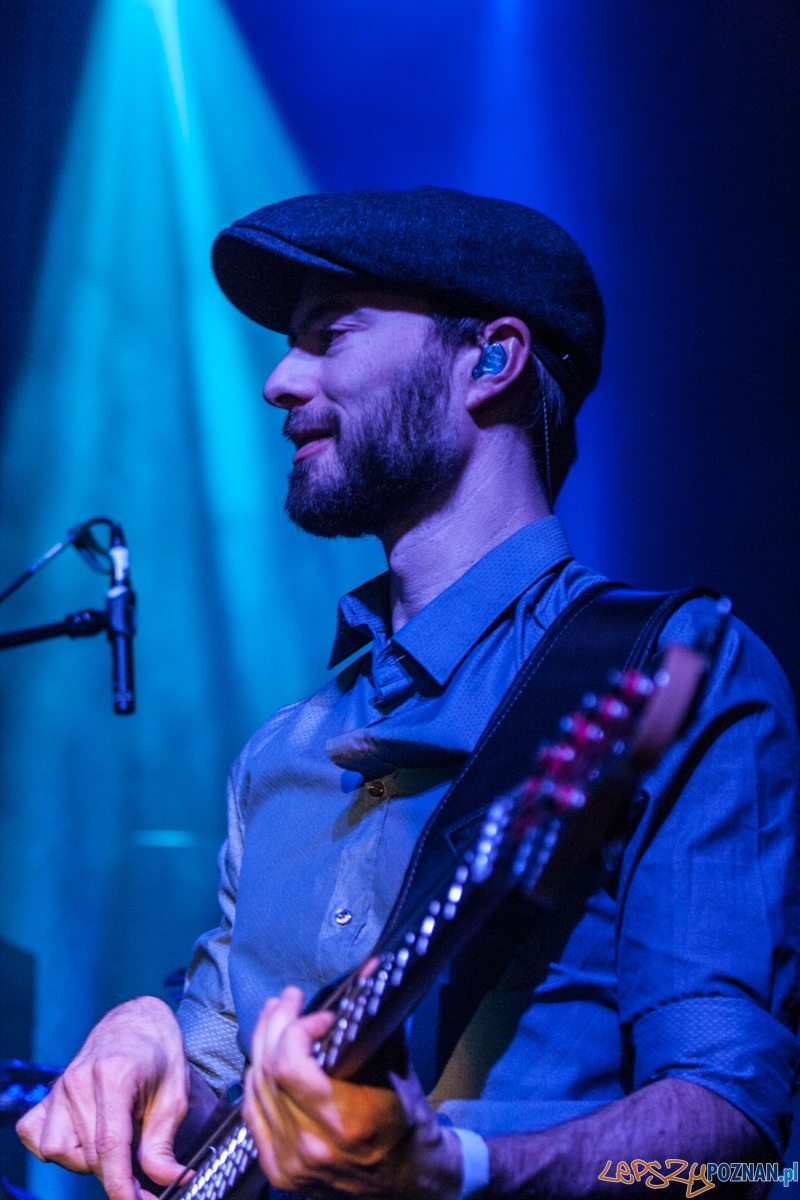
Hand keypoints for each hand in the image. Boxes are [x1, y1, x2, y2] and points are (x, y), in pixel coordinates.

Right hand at [17, 996, 189, 1199]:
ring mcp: (59, 1087)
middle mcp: (78, 1080)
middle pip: (89, 1153)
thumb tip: (167, 1181)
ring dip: (87, 1160)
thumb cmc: (158, 1054)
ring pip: (58, 1151)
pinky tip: (84, 1137)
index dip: (121, 1184)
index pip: (109, 1145)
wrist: (138, 1022)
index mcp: (113, 1075)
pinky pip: (37, 1137)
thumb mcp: (175, 1095)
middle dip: (116, 1173)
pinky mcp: (47, 1094)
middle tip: (141, 1169)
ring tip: (114, 1142)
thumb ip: (163, 1143)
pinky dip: (59, 1148)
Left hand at [243, 987, 462, 1199]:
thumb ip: (376, 1025)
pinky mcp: (278, 1170)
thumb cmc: (408, 1126)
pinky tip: (264, 1056)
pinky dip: (256, 1080)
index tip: (323, 1016)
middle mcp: (310, 1145)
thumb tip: (371, 971)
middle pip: (268, 1070)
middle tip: (289, 998)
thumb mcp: (398, 1073)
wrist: (407, 1187)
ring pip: (254, 1089)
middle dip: (276, 1024)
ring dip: (261, 1045)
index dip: (298, 1029)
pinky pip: (252, 1114)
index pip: (291, 1065)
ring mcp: (289, 1161)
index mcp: (344, 1122)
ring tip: (274, 1016)